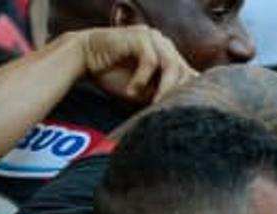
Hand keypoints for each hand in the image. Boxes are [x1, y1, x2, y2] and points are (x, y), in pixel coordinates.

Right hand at [73, 27, 194, 101]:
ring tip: (154, 103)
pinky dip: (142, 78)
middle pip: (185, 71)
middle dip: (179, 94)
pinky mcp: (139, 36)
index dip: (190, 94)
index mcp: (170, 57)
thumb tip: (184, 111)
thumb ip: (163, 95)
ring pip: (171, 65)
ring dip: (164, 88)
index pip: (190, 75)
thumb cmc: (116, 77)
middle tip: (168, 112)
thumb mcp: (145, 91)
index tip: (183, 114)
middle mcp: (165, 46)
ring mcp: (154, 38)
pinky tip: (131, 91)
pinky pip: (150, 60)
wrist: (86, 59)